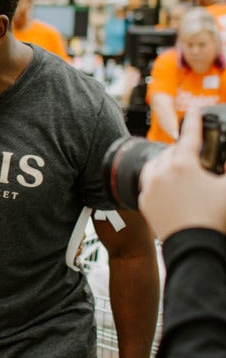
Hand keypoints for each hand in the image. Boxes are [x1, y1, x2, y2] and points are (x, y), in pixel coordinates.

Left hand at [139, 109, 225, 239]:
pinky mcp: (143, 202)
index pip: (190, 136)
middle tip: (193, 157)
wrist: (193, 246)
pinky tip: (166, 187)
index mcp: (183, 164)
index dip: (194, 121)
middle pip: (171, 152)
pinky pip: (147, 185)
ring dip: (165, 164)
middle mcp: (162, 172)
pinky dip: (156, 182)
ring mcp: (150, 187)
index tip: (193, 111)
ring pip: (155, 166)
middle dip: (182, 151)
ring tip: (177, 170)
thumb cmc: (213, 217)